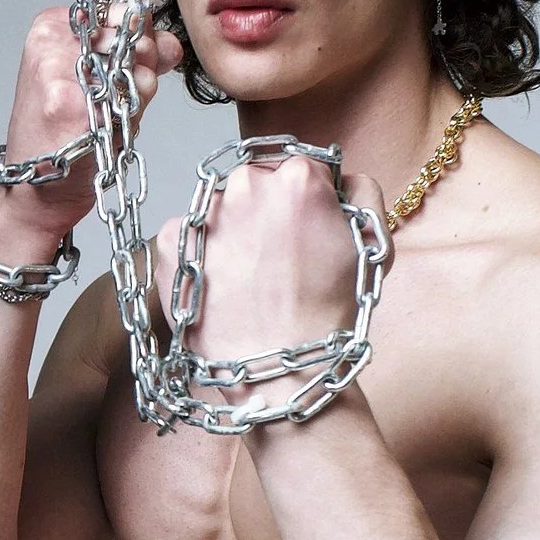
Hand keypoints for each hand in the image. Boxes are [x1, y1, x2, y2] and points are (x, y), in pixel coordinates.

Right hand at [0, 1, 182, 273]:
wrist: (32, 190)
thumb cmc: (58, 136)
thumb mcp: (88, 81)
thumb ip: (131, 54)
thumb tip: (170, 42)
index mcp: (50, 26)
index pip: (120, 9)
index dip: (142, 36)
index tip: (136, 61)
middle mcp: (52, 44)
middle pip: (132, 36)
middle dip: (143, 65)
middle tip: (120, 96)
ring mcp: (61, 75)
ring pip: (137, 67)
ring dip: (138, 96)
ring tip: (107, 116)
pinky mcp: (74, 107)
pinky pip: (132, 99)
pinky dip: (132, 118)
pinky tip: (108, 130)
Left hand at [154, 152, 387, 400]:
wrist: (276, 370)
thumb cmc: (326, 316)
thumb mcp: (370, 246)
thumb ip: (361, 193)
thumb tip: (340, 177)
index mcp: (298, 177)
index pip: (303, 169)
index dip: (308, 202)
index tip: (307, 232)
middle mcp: (245, 184)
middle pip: (258, 182)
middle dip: (268, 211)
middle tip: (278, 259)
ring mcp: (203, 214)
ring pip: (221, 208)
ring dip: (232, 230)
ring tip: (249, 278)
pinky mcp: (168, 243)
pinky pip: (187, 236)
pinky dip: (201, 254)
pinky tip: (223, 284)